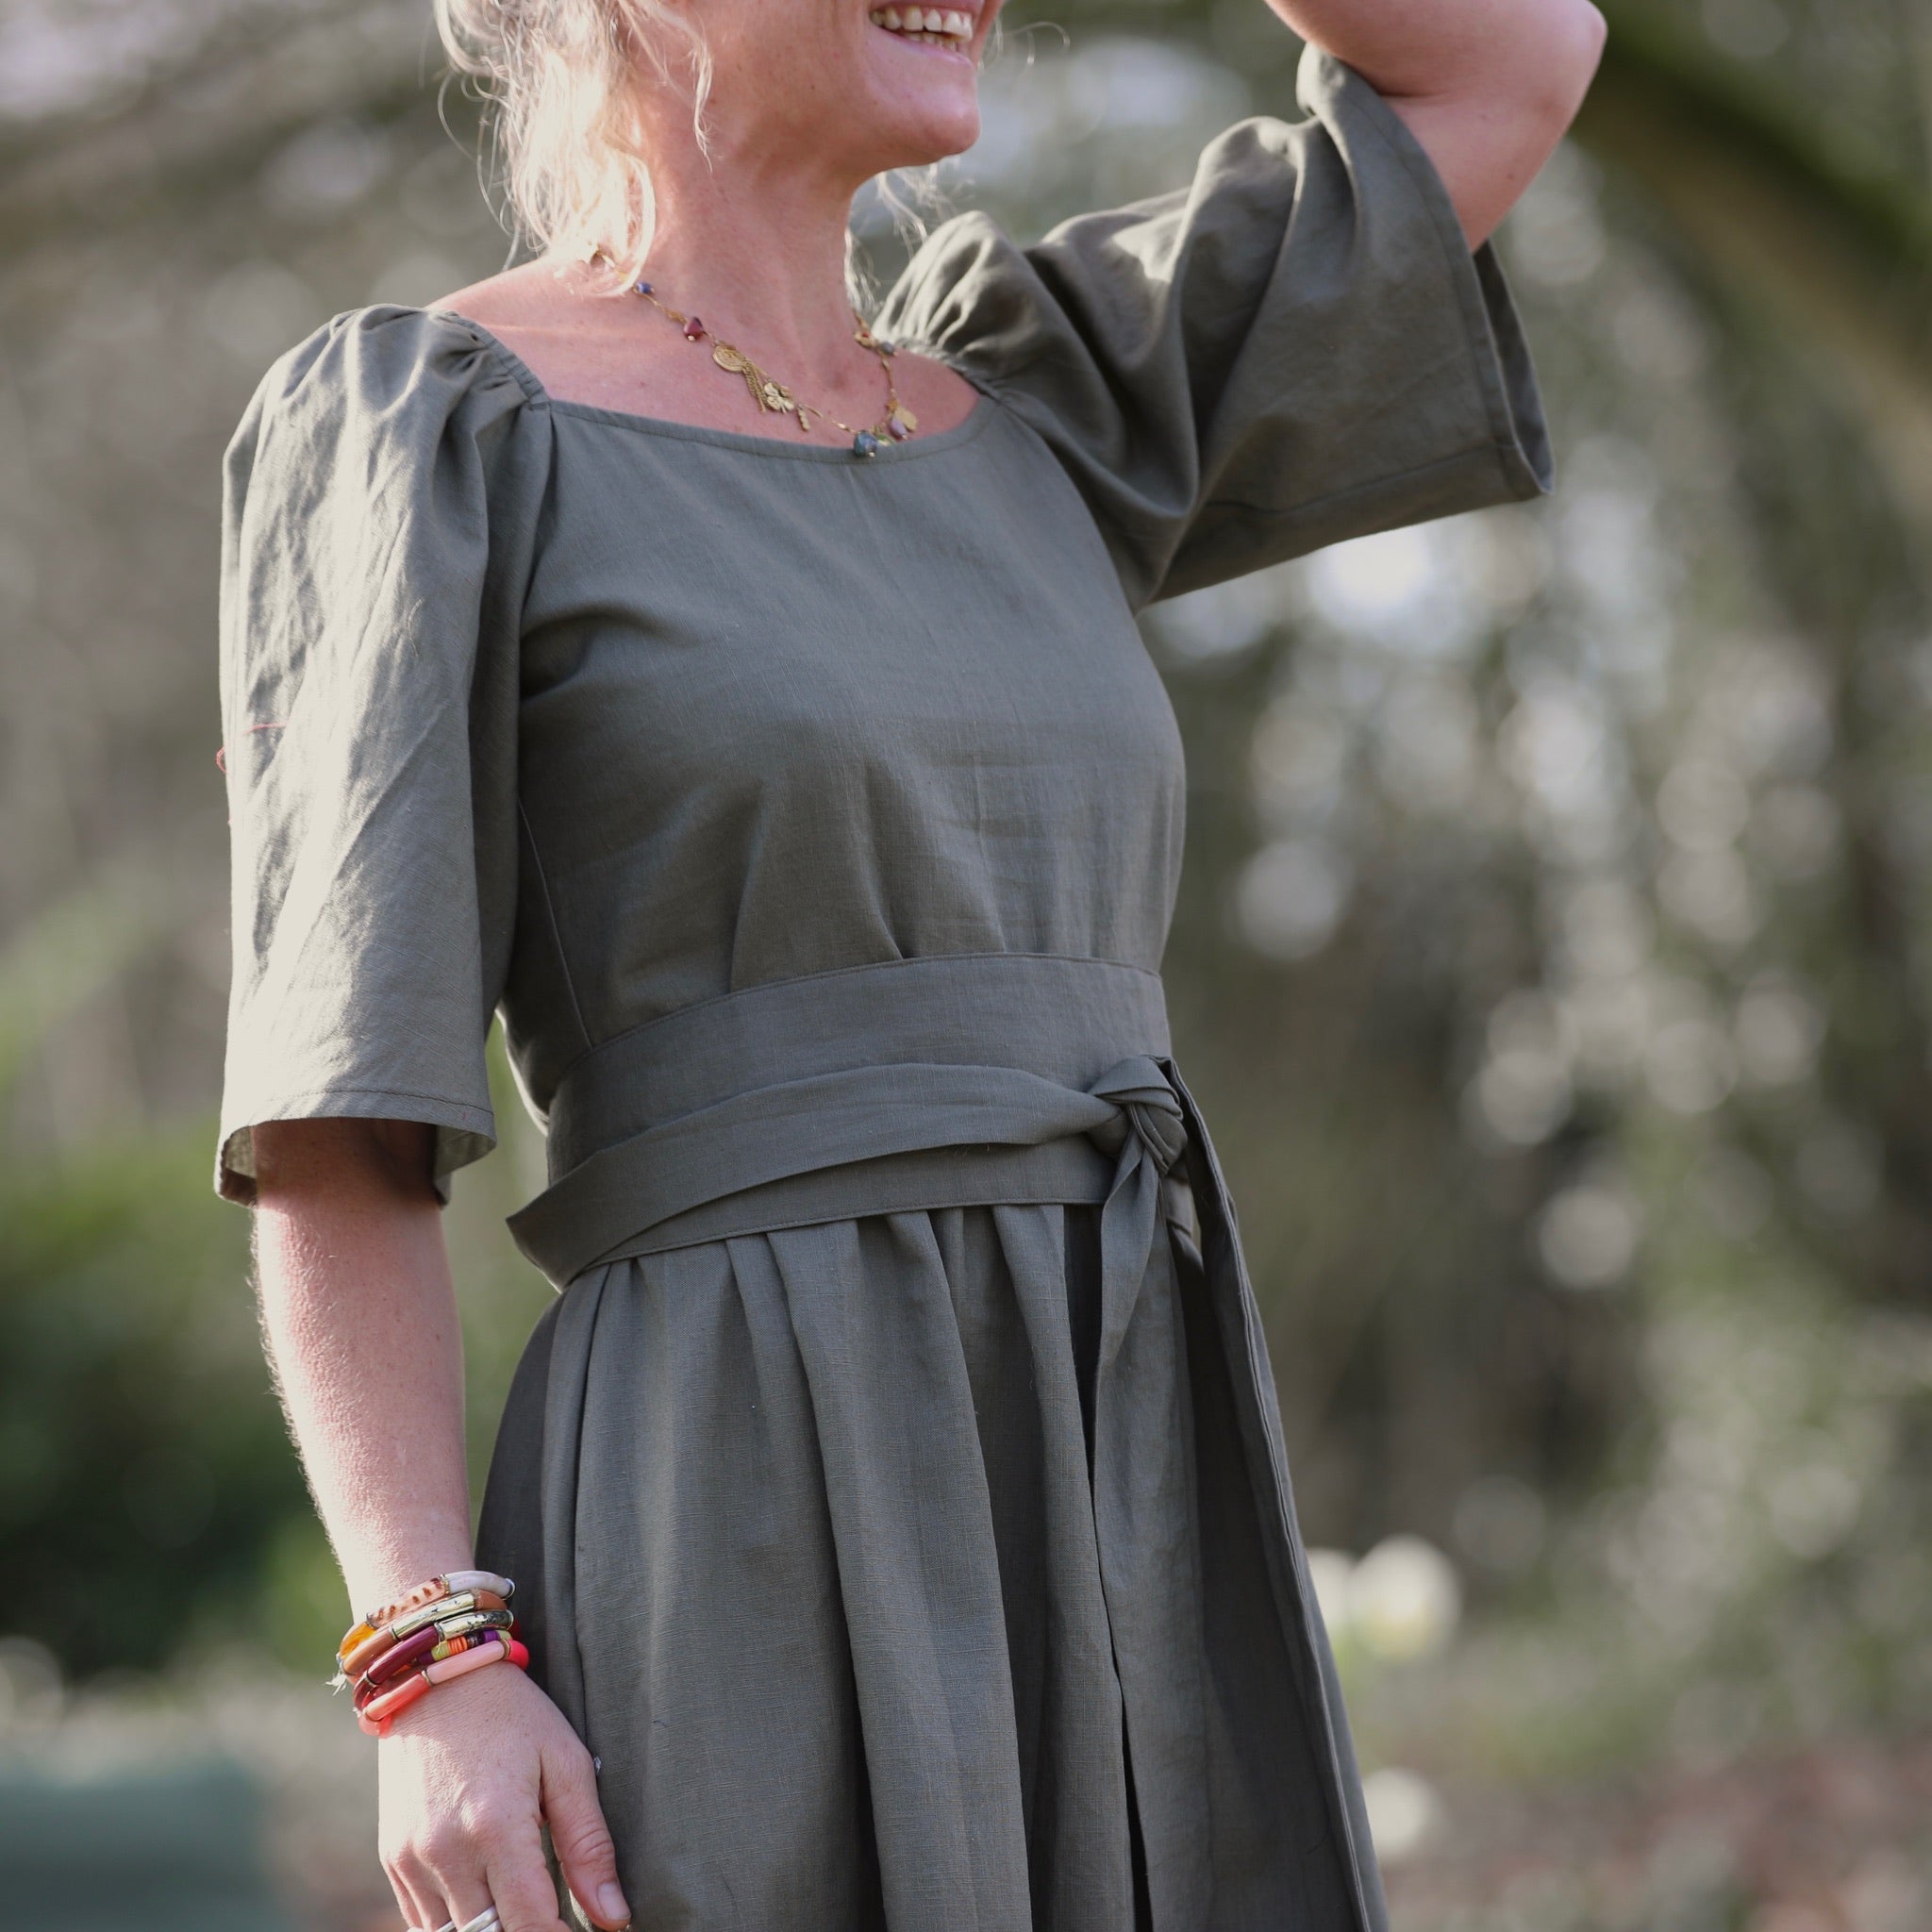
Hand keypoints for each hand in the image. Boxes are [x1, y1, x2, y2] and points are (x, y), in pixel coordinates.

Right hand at [376, 1660, 630, 1931]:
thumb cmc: (513, 1715)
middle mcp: (446, 1852)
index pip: (531, 1926)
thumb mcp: (566, 1762)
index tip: (584, 1931)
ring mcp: (412, 1860)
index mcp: (496, 1826)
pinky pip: (425, 1923)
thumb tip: (614, 1917)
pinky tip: (490, 1903)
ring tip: (528, 1908)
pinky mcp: (392, 1860)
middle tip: (558, 1918)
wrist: (435, 1678)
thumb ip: (589, 1844)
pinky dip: (460, 1925)